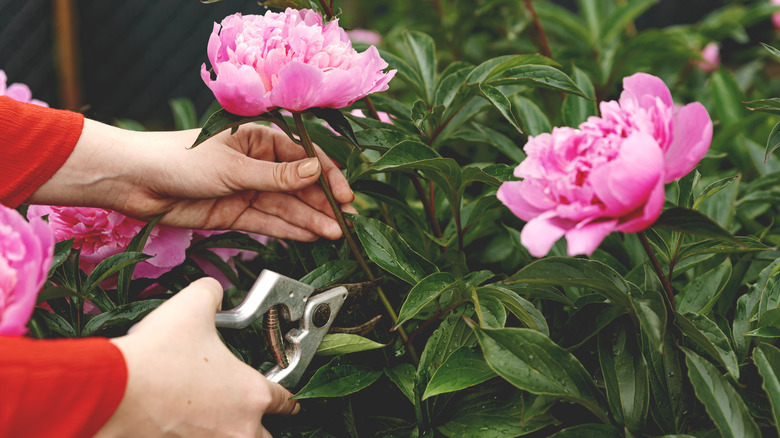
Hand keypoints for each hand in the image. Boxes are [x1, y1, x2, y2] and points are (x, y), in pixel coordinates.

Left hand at [27, 119, 355, 240]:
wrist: (136, 182)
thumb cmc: (179, 158)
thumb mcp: (234, 167)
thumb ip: (277, 176)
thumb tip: (316, 172)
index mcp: (258, 139)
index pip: (304, 157)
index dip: (327, 177)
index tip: (345, 196)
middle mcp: (257, 164)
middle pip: (299, 186)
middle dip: (322, 204)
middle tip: (345, 223)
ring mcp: (247, 190)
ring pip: (286, 207)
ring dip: (310, 220)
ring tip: (334, 234)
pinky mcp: (235, 213)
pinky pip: (268, 222)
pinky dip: (289, 230)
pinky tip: (309, 236)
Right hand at [96, 277, 298, 437]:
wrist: (112, 392)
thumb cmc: (155, 357)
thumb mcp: (192, 306)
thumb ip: (211, 293)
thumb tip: (213, 291)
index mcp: (251, 394)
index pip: (285, 402)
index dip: (287, 398)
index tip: (288, 402)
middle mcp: (238, 429)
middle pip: (265, 437)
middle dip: (257, 427)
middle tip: (246, 416)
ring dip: (228, 434)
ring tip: (213, 423)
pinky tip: (180, 427)